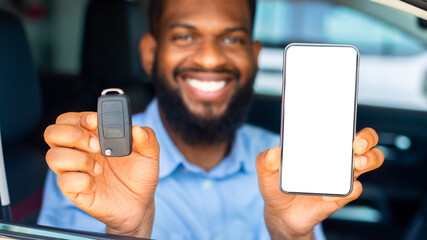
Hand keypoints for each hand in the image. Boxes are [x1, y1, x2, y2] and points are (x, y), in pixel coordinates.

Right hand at [44, 112, 159, 237]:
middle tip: (97, 145)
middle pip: (53, 133)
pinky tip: (95, 184)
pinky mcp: (74, 190)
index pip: (69, 119)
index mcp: (93, 136)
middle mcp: (79, 151)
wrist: (140, 203)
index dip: (78, 118)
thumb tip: (137, 129)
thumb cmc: (139, 175)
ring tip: (99, 168)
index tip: (95, 122)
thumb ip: (147, 138)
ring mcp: (74, 170)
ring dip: (77, 159)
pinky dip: (81, 181)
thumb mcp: (149, 154)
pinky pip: (64, 182)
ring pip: (52, 156)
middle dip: (73, 135)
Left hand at [256, 128, 383, 239]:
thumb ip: (265, 161)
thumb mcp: (266, 171)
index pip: (343, 128)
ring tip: (355, 164)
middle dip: (367, 139)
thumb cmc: (277, 185)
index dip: (350, 120)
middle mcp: (337, 158)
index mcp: (321, 146)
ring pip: (369, 162)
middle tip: (355, 144)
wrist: (281, 214)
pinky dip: (350, 190)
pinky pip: (352, 191)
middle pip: (366, 143)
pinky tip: (339, 190)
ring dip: (368, 160)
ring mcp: (340, 177)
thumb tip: (273, 152)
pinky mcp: (339, 197)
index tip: (346, 121)